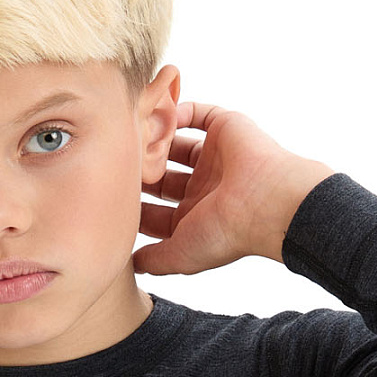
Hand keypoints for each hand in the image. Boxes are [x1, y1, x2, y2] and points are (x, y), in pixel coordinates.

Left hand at [133, 100, 335, 275]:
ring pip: (176, 144)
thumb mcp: (181, 255)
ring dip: (154, 140)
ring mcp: (214, 158)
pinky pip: (197, 114)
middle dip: (139, 170)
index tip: (110, 198)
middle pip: (161, 175)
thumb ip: (154, 260)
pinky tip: (156, 116)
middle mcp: (204, 187)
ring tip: (131, 137)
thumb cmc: (226, 233)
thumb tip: (128, 264)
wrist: (266, 202)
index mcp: (196, 217)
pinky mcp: (225, 129)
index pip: (156, 211)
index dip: (133, 205)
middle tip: (114, 163)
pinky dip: (177, 112)